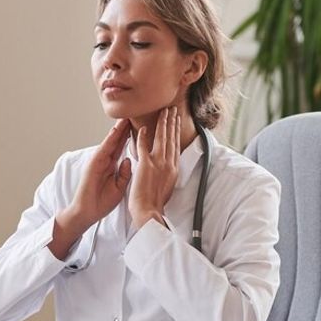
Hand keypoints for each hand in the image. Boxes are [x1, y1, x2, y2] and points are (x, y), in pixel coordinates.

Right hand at [49, 119, 131, 258]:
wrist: (87, 212)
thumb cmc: (102, 201)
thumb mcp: (119, 186)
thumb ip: (124, 173)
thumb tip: (129, 159)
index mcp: (112, 166)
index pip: (123, 148)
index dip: (131, 137)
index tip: (141, 127)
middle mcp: (105, 161)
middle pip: (117, 142)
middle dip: (125, 129)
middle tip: (134, 115)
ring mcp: (98, 161)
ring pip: (110, 143)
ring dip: (117, 130)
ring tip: (125, 118)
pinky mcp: (93, 164)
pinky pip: (103, 150)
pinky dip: (109, 140)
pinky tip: (115, 132)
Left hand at [129, 106, 179, 228]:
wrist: (149, 211)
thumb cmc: (155, 203)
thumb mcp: (167, 185)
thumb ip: (167, 173)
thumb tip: (167, 167)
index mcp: (174, 169)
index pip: (176, 145)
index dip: (176, 131)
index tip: (176, 121)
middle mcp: (169, 164)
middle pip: (172, 138)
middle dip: (172, 122)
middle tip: (172, 109)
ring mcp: (158, 163)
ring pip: (162, 138)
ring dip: (163, 123)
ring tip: (164, 111)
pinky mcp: (146, 165)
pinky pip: (144, 146)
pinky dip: (144, 136)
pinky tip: (144, 127)